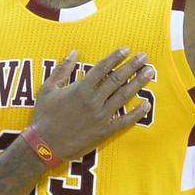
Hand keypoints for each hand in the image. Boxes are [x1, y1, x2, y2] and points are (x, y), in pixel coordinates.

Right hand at [31, 47, 153, 160]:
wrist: (45, 144)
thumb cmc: (44, 116)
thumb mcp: (48, 89)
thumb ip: (62, 69)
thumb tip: (74, 52)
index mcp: (81, 88)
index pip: (103, 68)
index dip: (116, 57)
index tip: (127, 49)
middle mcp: (94, 100)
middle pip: (117, 79)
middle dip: (132, 66)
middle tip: (145, 57)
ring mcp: (101, 116)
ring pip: (124, 96)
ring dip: (138, 83)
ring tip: (149, 72)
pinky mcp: (105, 131)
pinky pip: (124, 121)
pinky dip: (137, 113)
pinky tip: (147, 105)